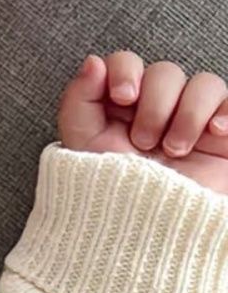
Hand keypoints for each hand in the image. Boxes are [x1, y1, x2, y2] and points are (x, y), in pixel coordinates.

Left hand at [57, 51, 227, 195]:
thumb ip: (80, 98)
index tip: (122, 98)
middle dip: (154, 104)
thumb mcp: (82, 143)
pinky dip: (224, 112)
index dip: (125, 70)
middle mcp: (158, 107)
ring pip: (204, 83)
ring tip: (175, 150)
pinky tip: (213, 133)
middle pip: (165, 71)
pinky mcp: (223, 136)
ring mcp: (194, 120)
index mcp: (122, 105)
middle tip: (144, 141)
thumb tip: (94, 61)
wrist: (148, 231)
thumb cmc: (110, 188)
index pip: (127, 62)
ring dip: (187, 113)